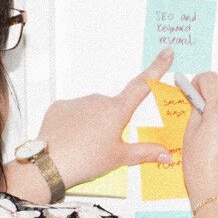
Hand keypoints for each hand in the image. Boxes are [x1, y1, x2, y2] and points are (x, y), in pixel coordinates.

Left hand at [32, 50, 178, 188]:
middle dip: (113, 122)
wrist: (50, 165)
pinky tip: (72, 139)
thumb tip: (167, 155)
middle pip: (114, 108)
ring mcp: (77, 102)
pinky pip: (74, 112)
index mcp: (117, 111)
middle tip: (105, 146)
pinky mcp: (60, 107)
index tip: (166, 53)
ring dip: (94, 123)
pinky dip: (76, 123)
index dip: (157, 68)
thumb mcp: (120, 158)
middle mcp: (98, 100)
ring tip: (86, 146)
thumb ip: (146, 152)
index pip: (142, 85)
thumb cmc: (85, 160)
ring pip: (93, 110)